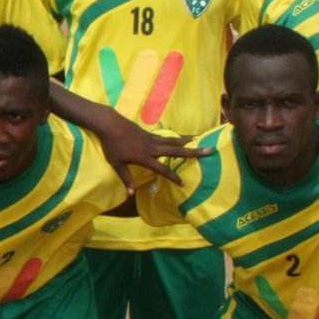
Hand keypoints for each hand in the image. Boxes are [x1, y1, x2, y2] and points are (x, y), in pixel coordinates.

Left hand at [93, 114, 211, 189]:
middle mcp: (152, 147)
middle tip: (209, 150)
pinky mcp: (151, 133)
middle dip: (193, 152)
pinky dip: (178, 138)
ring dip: (189, 142)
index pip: (162, 169)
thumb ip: (126, 178)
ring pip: (174, 141)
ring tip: (203, 141)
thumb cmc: (112, 145)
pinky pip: (168, 137)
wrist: (109, 124)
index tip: (183, 184)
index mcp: (144, 157)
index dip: (173, 177)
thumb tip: (131, 194)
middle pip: (176, 151)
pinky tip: (185, 138)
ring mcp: (152, 139)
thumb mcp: (116, 164)